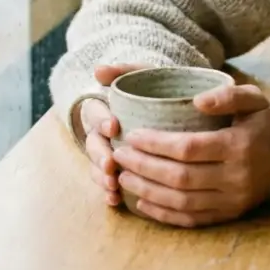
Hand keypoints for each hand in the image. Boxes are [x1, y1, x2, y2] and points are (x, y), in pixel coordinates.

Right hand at [83, 63, 150, 207]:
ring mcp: (110, 151)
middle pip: (93, 144)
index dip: (101, 120)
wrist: (176, 103)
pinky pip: (107, 184)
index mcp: (106, 107)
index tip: (114, 126)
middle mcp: (103, 131)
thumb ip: (124, 70)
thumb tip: (98, 70)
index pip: (95, 113)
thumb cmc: (158, 87)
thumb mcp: (146, 74)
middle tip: (111, 164)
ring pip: (97, 167)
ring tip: (113, 186)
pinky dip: (108, 193)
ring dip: (101, 177)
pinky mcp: (120, 169)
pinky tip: (116, 200)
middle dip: (99, 156)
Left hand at [112, 84, 269, 227]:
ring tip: (123, 177)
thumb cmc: (263, 122)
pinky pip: (190, 219)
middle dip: (143, 167)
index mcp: (238, 146)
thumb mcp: (253, 98)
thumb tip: (197, 100)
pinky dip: (163, 213)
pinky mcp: (228, 215)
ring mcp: (232, 200)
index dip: (156, 144)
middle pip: (179, 177)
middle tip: (118, 155)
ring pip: (181, 201)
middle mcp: (235, 177)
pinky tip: (142, 201)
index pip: (188, 148)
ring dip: (147, 190)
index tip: (132, 135)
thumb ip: (227, 95)